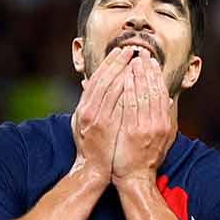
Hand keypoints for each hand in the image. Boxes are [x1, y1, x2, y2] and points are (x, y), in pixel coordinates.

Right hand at [71, 47, 133, 177]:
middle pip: (104, 79)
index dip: (109, 63)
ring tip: (137, 59)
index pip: (97, 79)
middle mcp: (88, 110)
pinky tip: (138, 79)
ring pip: (112, 88)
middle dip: (118, 62)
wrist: (93, 170)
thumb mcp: (82, 123)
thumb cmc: (90, 148)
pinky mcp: (108, 127)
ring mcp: (97, 118)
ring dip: (125, 71)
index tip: (121, 51)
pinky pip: (120, 104)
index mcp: (83, 107)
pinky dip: (128, 90)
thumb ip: (87, 104)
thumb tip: (88, 86)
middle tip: (131, 48)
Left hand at [112, 51, 175, 185]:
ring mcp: (146, 128)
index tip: (151, 62)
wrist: (135, 180)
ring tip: (132, 60)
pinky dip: (128, 89)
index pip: (161, 93)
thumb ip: (163, 120)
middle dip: (147, 70)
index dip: (156, 76)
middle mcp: (158, 124)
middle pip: (153, 90)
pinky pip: (130, 105)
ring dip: (138, 75)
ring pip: (143, 95)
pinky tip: (124, 77)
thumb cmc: (144, 160)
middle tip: (141, 53)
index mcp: (165, 124)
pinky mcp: (132, 132)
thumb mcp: (160, 139)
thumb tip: (166, 101)